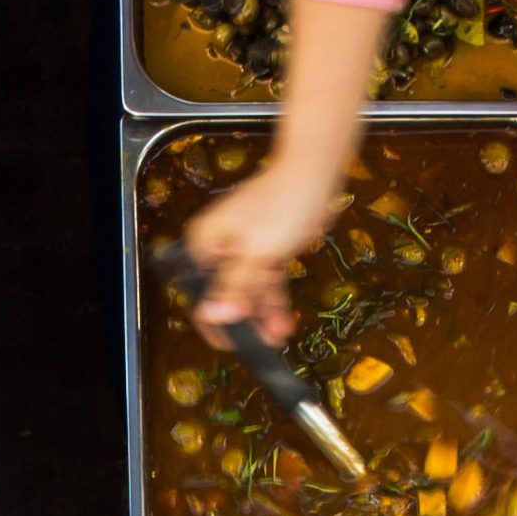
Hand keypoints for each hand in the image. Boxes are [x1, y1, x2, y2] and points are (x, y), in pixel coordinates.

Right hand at [183, 155, 337, 346]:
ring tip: (278, 335)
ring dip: (263, 313)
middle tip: (263, 344)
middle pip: (226, 294)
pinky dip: (273, 298)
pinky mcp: (265, 248)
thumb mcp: (257, 254)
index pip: (201, 292)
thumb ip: (234, 288)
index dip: (215, 321)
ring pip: (248, 290)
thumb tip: (211, 316)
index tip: (233, 344)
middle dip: (245, 320)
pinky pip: (264, 280)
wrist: (316, 171)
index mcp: (204, 244)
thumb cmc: (283, 204)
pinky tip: (282, 319)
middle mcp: (219, 247)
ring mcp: (243, 248)